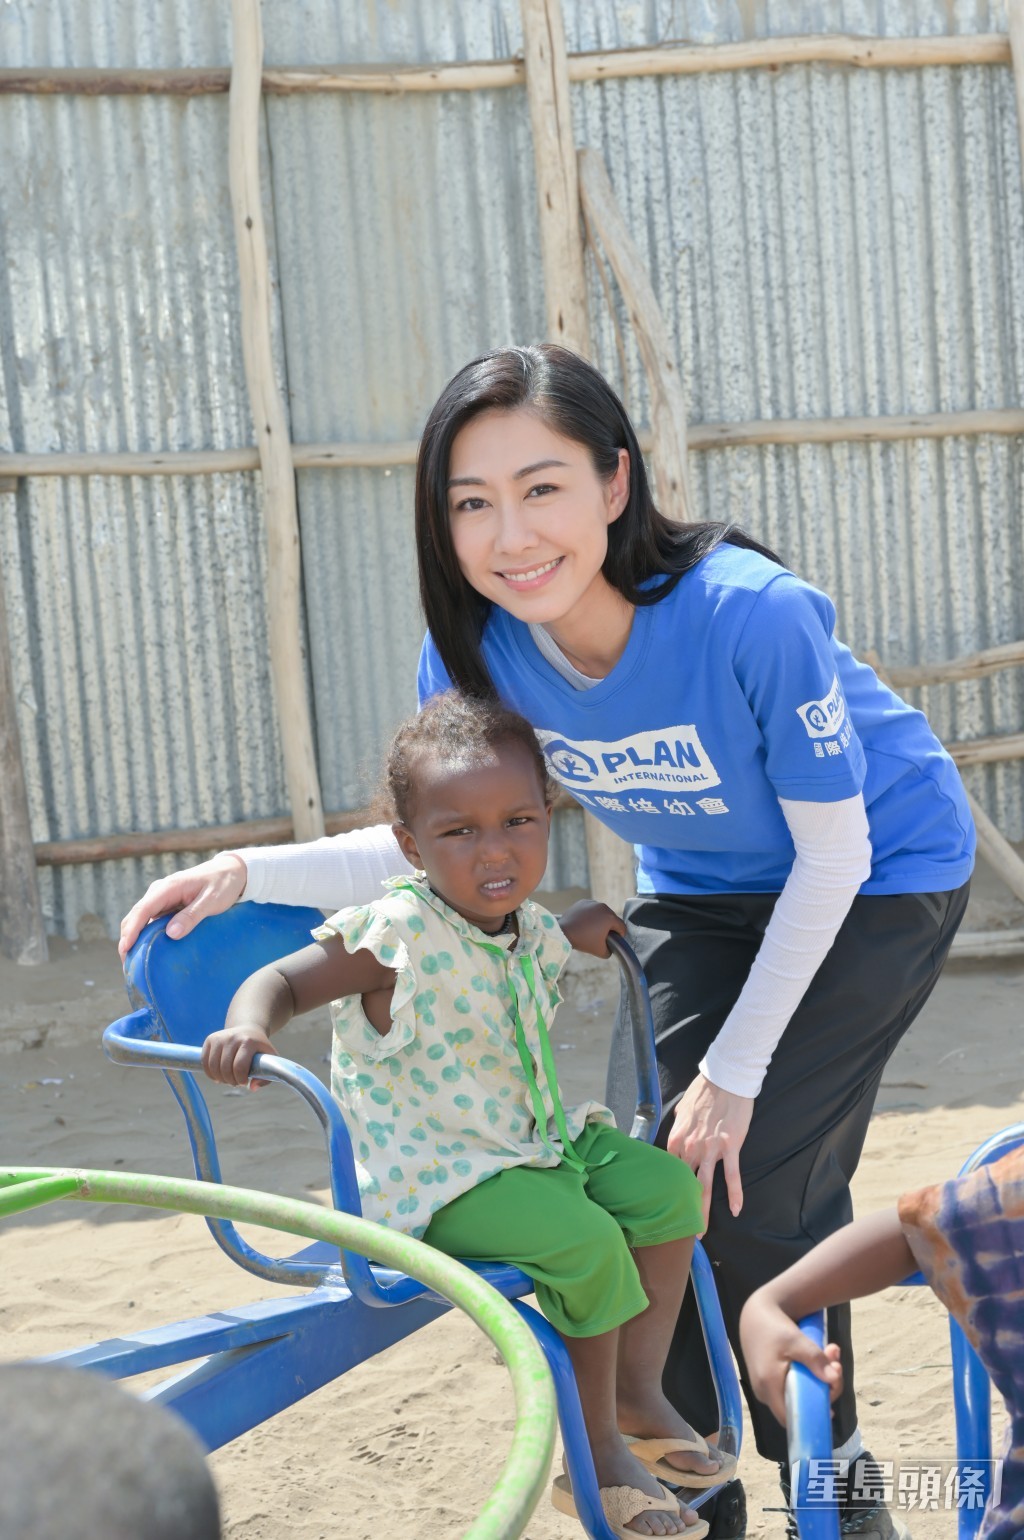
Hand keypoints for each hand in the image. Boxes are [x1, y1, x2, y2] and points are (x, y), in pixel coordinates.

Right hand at [118, 853, 247, 960]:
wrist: (231, 871)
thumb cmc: (223, 884)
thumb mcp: (212, 900)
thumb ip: (192, 915)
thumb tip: (171, 933)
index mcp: (168, 887)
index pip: (143, 910)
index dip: (131, 930)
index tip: (125, 948)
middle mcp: (160, 891)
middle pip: (136, 916)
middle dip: (127, 938)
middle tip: (127, 963)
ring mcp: (162, 898)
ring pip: (140, 919)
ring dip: (134, 937)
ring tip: (133, 961)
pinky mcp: (167, 905)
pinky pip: (151, 920)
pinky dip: (145, 934)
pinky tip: (146, 949)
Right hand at [201, 1024, 277, 1086]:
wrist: (248, 1030)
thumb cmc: (259, 1050)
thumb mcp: (269, 1060)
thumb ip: (265, 1077)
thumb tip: (252, 1087)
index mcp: (248, 1041)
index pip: (239, 1066)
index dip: (240, 1079)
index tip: (244, 1082)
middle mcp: (233, 1037)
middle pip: (225, 1068)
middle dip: (230, 1081)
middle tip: (236, 1083)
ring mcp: (220, 1037)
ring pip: (213, 1066)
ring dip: (220, 1078)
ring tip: (227, 1080)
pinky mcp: (210, 1039)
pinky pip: (205, 1061)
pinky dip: (210, 1073)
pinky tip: (218, 1076)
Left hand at [558, 900, 625, 957]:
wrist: (563, 933)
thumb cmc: (583, 941)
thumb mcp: (601, 952)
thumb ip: (611, 950)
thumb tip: (611, 946)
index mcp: (610, 917)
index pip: (622, 927)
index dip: (619, 936)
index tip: (613, 941)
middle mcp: (603, 907)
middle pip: (612, 918)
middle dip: (609, 927)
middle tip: (600, 936)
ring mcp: (592, 903)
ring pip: (602, 913)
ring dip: (600, 920)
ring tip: (591, 929)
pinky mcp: (583, 902)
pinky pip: (591, 909)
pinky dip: (590, 915)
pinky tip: (584, 923)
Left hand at [666, 1073, 752, 1224]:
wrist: (725, 1079)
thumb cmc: (704, 1090)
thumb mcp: (682, 1108)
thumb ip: (679, 1126)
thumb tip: (678, 1134)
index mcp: (676, 1138)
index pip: (669, 1169)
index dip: (669, 1186)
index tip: (668, 1202)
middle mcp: (690, 1147)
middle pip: (684, 1183)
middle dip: (681, 1207)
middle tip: (679, 1229)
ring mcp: (710, 1149)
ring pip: (705, 1186)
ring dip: (702, 1211)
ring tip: (700, 1233)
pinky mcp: (730, 1147)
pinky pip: (732, 1175)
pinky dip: (735, 1194)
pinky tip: (737, 1210)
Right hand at [739, 1289, 843, 1426]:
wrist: (755, 1314)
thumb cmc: (773, 1327)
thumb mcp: (795, 1340)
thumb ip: (814, 1359)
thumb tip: (834, 1378)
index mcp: (768, 1386)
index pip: (791, 1419)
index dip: (811, 1418)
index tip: (831, 1406)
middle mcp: (765, 1392)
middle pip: (800, 1405)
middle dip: (824, 1387)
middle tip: (836, 1363)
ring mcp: (766, 1387)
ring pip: (799, 1394)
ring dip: (819, 1378)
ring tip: (830, 1352)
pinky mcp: (770, 1380)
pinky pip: (793, 1387)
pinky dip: (808, 1375)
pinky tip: (819, 1356)